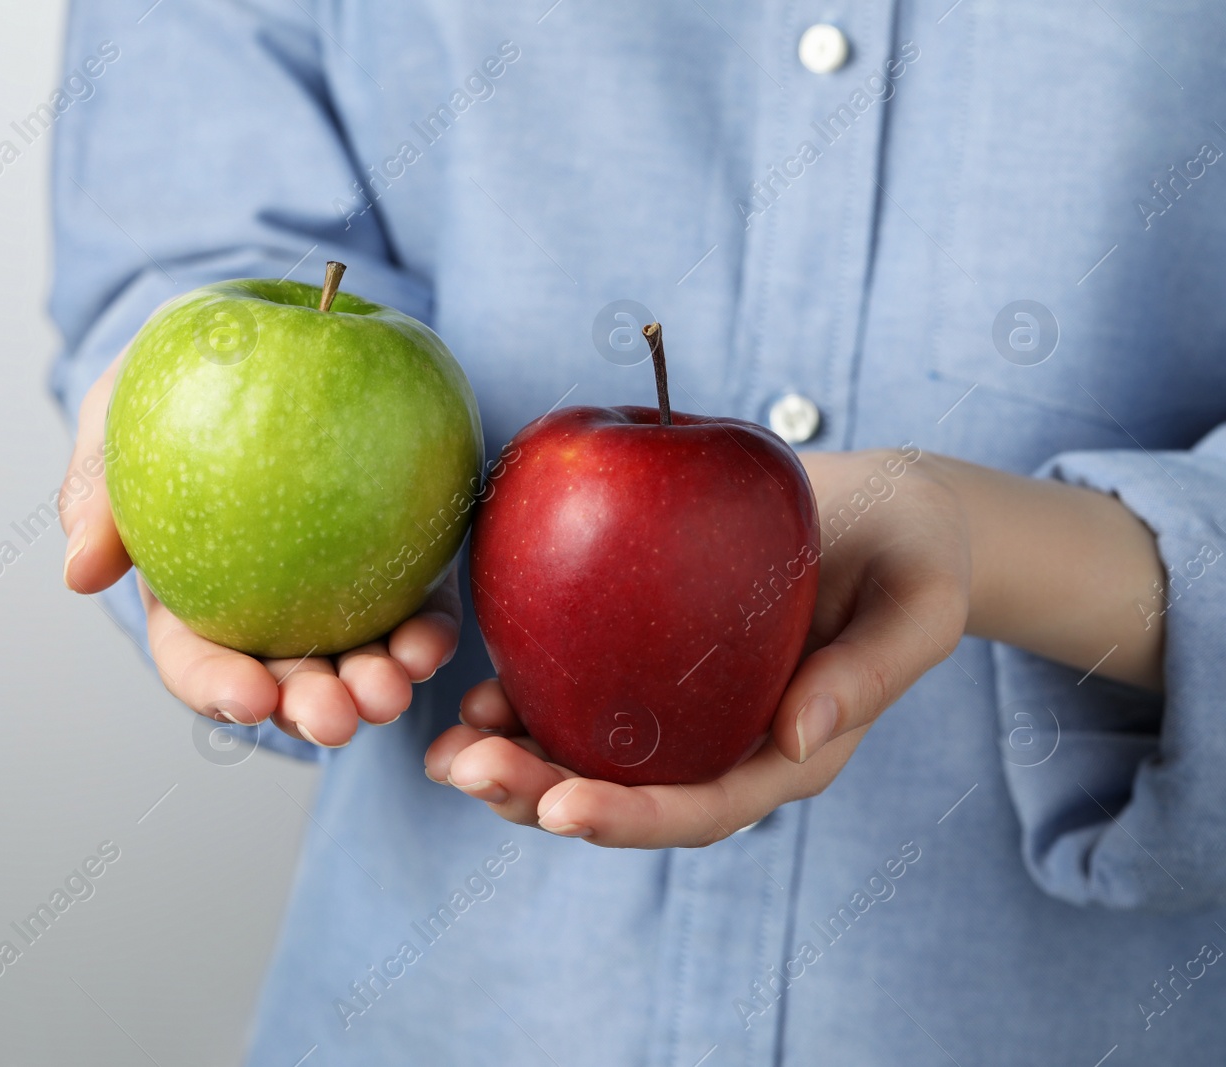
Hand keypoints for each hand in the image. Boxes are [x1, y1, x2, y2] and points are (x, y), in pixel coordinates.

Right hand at [60, 355, 460, 746]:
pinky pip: (413, 610)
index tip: (250, 698)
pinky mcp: (397, 563)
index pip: (197, 662)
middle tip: (338, 717)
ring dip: (374, 688)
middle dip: (310, 711)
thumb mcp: (118, 415)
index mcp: (190, 599)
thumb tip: (80, 576)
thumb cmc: (177, 380)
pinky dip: (423, 636)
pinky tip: (432, 643)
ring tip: (392, 690)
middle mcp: (266, 612)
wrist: (271, 337)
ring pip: (355, 662)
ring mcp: (336, 595)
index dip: (219, 688)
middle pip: (285, 681)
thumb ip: (95, 489)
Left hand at [424, 447, 970, 846]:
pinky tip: (472, 693)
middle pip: (623, 795)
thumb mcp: (920, 603)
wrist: (885, 509)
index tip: (560, 808)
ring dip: (512, 761)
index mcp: (788, 753)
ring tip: (445, 751)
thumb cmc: (913, 554)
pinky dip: (523, 702)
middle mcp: (724, 744)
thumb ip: (872, 670)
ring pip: (586, 757)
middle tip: (463, 768)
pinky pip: (578, 695)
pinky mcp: (648, 661)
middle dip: (538, 795)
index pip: (702, 807)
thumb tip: (797, 736)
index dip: (630, 817)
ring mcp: (681, 709)